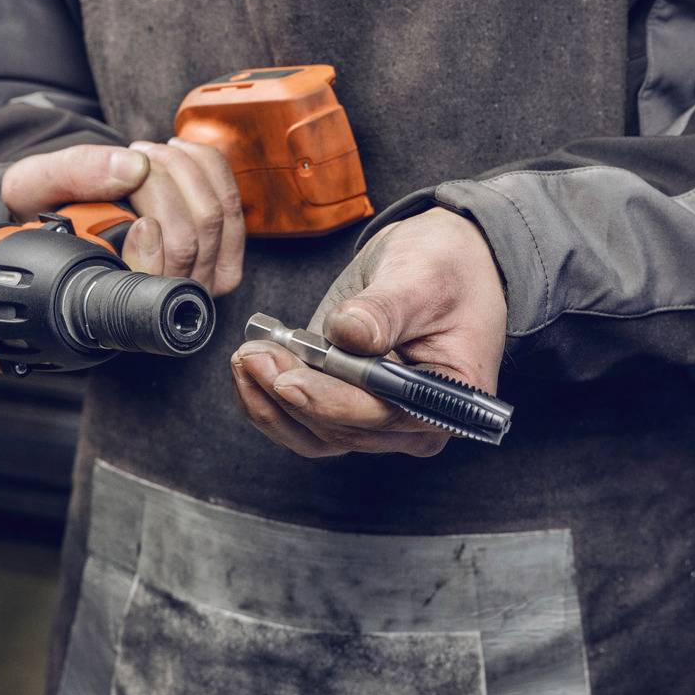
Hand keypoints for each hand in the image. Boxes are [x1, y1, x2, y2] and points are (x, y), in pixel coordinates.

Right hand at [0, 138, 244, 295]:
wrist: (65, 205)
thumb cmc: (45, 208)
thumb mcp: (33, 185)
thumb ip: (73, 175)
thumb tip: (133, 169)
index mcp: (118, 298)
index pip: (155, 282)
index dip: (149, 244)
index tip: (132, 205)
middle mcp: (167, 296)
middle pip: (189, 240)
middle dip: (161, 182)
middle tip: (132, 158)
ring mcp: (202, 274)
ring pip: (215, 217)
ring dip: (182, 168)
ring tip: (147, 153)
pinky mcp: (225, 245)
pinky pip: (231, 201)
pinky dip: (206, 165)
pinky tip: (178, 152)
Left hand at [231, 208, 506, 456]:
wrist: (439, 259)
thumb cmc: (447, 267)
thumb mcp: (422, 277)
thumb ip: (385, 310)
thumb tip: (350, 334)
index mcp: (447, 397)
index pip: (382, 413)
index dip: (330, 403)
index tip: (286, 381)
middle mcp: (413, 420)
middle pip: (342, 430)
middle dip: (290, 395)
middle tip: (252, 354)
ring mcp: (376, 418)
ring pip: (315, 435)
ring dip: (272, 403)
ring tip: (247, 356)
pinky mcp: (346, 404)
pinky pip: (302, 422)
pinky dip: (269, 401)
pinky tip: (250, 369)